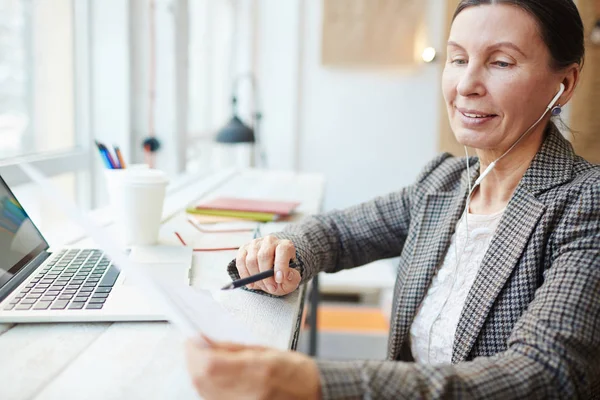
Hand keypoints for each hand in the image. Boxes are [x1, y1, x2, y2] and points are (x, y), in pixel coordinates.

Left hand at [185, 338, 321, 399]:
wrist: (313, 396)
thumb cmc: (298, 374)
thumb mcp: (268, 352)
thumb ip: (236, 348)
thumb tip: (209, 342)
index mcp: (259, 372)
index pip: (211, 363)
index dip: (195, 350)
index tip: (192, 339)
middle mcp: (248, 394)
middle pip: (202, 379)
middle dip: (193, 360)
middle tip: (194, 347)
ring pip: (204, 391)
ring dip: (197, 373)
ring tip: (201, 359)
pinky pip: (213, 399)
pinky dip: (206, 386)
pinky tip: (211, 376)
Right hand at [236, 235, 300, 295]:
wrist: (271, 269)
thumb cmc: (281, 274)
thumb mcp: (291, 279)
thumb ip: (293, 279)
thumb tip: (287, 275)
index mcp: (285, 245)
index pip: (282, 250)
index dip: (281, 265)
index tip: (279, 280)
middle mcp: (270, 241)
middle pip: (264, 255)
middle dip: (266, 276)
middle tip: (271, 288)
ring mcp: (255, 243)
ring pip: (251, 260)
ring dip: (256, 277)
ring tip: (263, 286)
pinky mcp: (244, 248)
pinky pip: (240, 261)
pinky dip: (244, 275)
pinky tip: (251, 283)